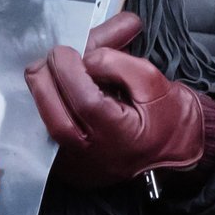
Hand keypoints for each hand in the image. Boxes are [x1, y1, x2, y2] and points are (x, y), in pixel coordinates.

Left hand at [25, 11, 214, 188]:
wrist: (172, 149)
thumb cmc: (167, 115)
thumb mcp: (153, 81)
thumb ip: (120, 65)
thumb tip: (87, 55)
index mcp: (123, 136)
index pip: (86, 102)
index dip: (71, 72)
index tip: (66, 49)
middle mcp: (97, 155)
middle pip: (57, 119)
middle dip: (46, 81)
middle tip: (51, 57)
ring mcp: (79, 164)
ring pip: (45, 128)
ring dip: (41, 93)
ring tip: (49, 69)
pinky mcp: (68, 165)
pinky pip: (45, 135)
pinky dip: (44, 108)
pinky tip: (51, 87)